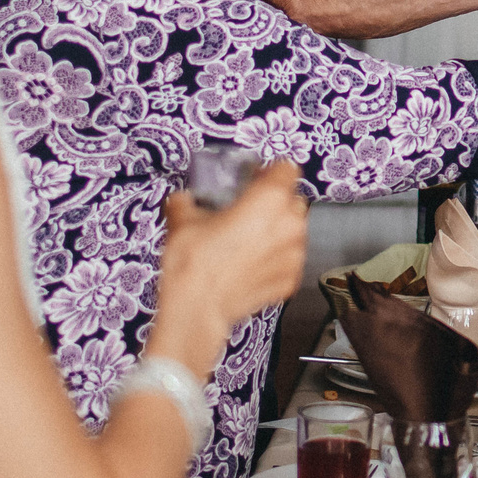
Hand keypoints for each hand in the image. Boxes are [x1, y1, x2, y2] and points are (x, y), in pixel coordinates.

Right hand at [149, 166, 308, 374]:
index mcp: (269, 199)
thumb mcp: (183, 220)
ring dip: (277, 231)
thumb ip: (187, 202)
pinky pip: (289, 259)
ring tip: (249, 240)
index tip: (256, 178)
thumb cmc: (194, 264)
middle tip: (249, 211)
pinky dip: (275, 258)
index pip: (287, 168)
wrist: (197, 309)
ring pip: (295, 231)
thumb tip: (183, 200)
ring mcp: (294, 255)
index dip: (270, 171)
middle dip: (275, 202)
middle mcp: (290, 224)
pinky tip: (251, 263)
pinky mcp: (292, 280)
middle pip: (293, 200)